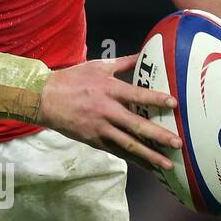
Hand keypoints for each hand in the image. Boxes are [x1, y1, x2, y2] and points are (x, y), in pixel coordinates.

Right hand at [37, 54, 181, 171]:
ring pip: (128, 144)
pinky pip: (117, 151)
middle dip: (158, 135)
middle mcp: (106, 110)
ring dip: (150, 155)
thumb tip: (143, 54)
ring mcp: (99, 128)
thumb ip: (123, 63)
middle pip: (136, 125)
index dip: (156, 99)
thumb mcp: (97, 66)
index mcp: (108, 89)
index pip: (137, 95)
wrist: (43, 99)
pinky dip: (133, 159)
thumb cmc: (72, 80)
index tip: (174, 104)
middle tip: (177, 143)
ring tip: (167, 164)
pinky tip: (148, 165)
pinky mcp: (94, 140)